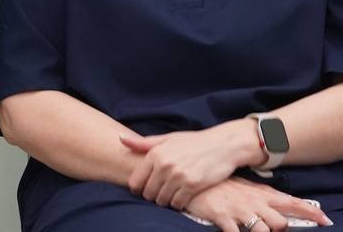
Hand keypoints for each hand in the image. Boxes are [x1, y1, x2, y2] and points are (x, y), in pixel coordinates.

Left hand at [121, 120, 260, 208]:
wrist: (223, 145)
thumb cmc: (193, 142)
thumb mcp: (168, 139)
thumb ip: (143, 143)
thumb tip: (120, 138)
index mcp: (156, 153)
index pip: (135, 182)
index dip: (140, 188)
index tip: (148, 187)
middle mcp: (165, 164)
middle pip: (148, 194)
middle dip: (153, 195)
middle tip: (163, 190)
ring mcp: (178, 176)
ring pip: (161, 201)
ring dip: (166, 200)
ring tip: (173, 191)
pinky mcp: (192, 185)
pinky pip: (177, 204)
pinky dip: (179, 203)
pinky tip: (183, 195)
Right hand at [182, 177, 331, 231]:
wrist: (197, 179)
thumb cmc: (223, 187)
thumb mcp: (248, 189)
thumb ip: (264, 199)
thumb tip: (280, 211)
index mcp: (263, 195)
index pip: (293, 203)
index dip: (311, 212)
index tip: (326, 220)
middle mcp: (255, 203)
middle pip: (281, 222)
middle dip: (283, 230)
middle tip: (278, 229)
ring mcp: (240, 211)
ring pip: (264, 231)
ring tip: (256, 230)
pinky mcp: (224, 219)